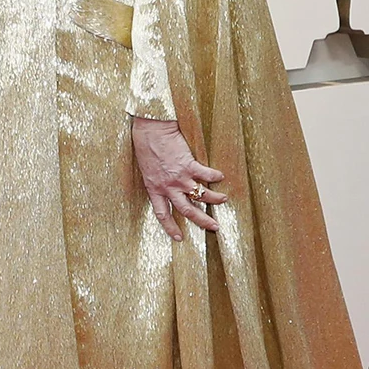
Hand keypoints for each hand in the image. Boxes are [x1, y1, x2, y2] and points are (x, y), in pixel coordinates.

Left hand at [132, 116, 224, 240]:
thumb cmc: (145, 146)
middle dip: (202, 221)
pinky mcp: (188, 164)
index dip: (170, 228)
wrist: (150, 130)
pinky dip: (214, 176)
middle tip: (214, 227)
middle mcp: (167, 187)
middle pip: (187, 211)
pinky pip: (205, 174)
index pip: (162, 214)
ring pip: (200, 195)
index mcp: (154, 189)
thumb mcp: (147, 170)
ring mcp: (179, 177)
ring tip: (223, 199)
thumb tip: (169, 187)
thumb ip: (158, 181)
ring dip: (214, 199)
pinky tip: (221, 176)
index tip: (179, 238)